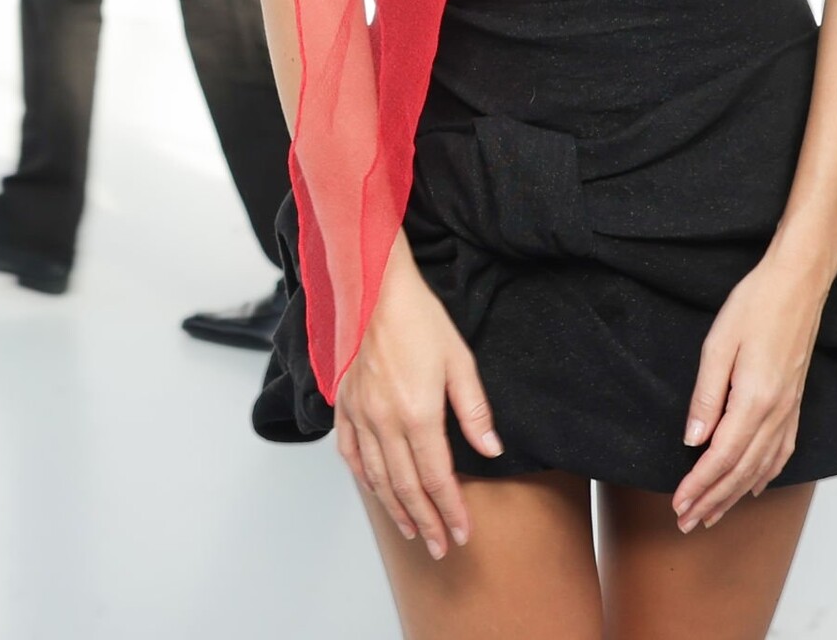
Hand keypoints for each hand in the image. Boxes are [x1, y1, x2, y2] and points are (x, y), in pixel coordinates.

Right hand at [334, 228, 502, 557]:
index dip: (450, 510)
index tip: (462, 533)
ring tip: (411, 530)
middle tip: (439, 547)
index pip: (437, 478)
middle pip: (406, 487)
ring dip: (395, 509)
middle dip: (425, 522)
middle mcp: (385, 422)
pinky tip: (375, 489)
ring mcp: (360, 415)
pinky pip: (350, 453)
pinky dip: (364, 478)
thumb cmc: (419, 317)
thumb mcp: (460, 359)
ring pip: (377, 478)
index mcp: (418, 412)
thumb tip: (491, 450)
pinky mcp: (345, 404)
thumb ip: (474, 410)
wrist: (374, 287)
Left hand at [672, 244, 836, 533]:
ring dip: (735, 495)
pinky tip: (755, 485)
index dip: (699, 485)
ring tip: (713, 514)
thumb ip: (706, 396)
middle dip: (712, 500)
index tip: (678, 504)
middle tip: (686, 522)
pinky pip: (782, 451)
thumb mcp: (719, 343)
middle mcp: (776, 412)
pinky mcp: (795, 401)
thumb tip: (692, 440)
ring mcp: (789, 408)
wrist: (799, 282)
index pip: (722, 457)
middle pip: (741, 470)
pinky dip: (766, 475)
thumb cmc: (756, 304)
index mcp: (754, 399)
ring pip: (761, 466)